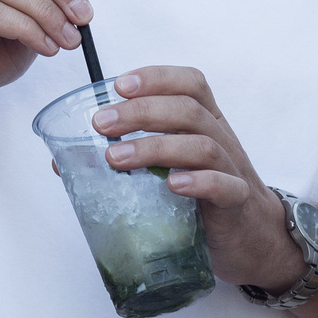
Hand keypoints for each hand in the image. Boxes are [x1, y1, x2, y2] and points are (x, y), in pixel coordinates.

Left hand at [87, 65, 301, 289]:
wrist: (254, 239)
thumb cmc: (205, 199)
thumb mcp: (170, 169)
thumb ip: (127, 159)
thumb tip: (63, 162)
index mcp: (205, 123)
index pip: (190, 84)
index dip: (156, 78)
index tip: (119, 85)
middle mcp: (221, 139)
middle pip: (188, 110)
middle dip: (141, 111)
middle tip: (102, 124)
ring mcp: (232, 170)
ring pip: (202, 145)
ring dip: (156, 146)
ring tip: (117, 158)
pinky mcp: (236, 204)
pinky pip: (224, 186)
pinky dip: (198, 182)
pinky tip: (171, 185)